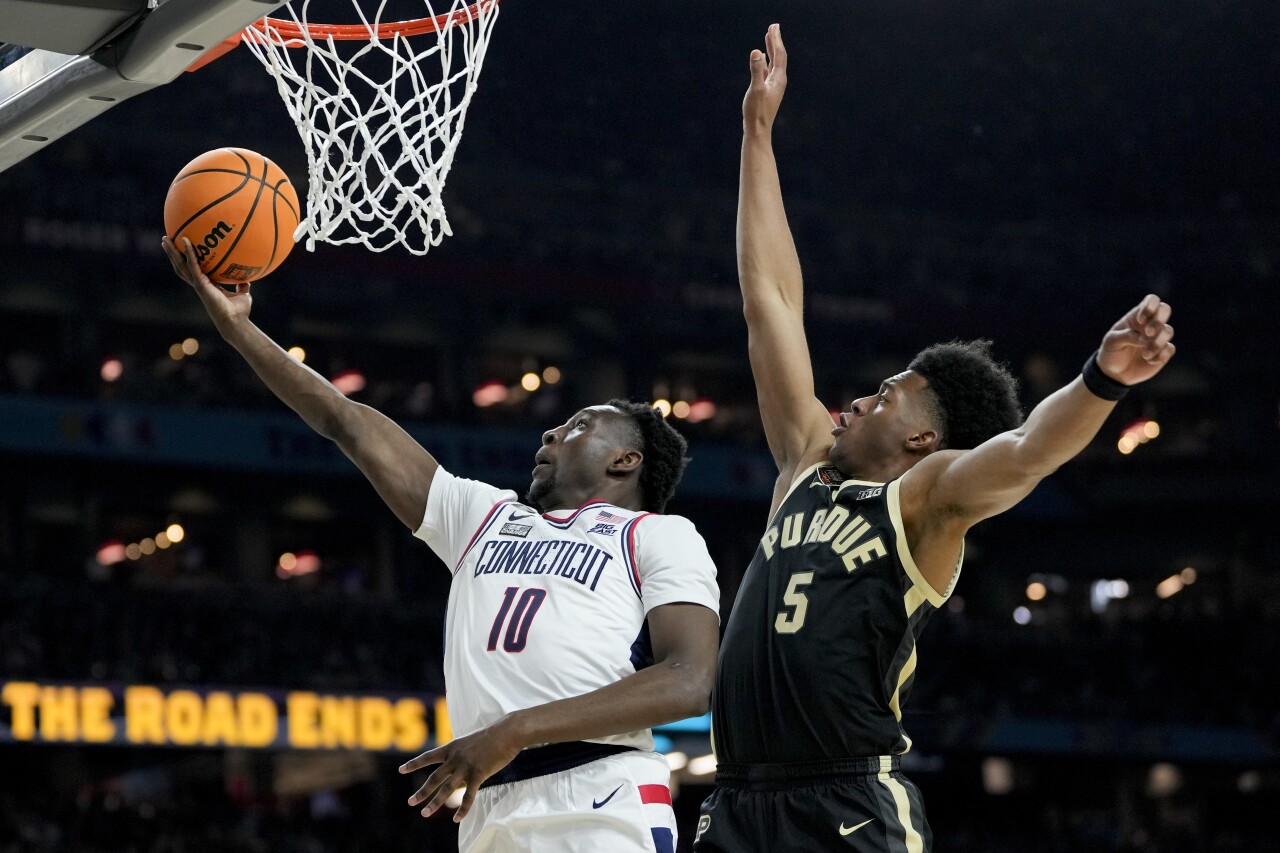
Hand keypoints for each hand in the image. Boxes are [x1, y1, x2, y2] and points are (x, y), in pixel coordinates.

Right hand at [161, 236, 251, 330]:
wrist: (235, 321)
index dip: (185, 260)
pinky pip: (193, 265)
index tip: (181, 249)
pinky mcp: (201, 284)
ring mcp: (198, 284)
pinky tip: (186, 241)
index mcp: (206, 285)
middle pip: (181, 266)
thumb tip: (247, 280)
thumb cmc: (239, 312)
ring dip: (172, 252)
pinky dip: (189, 253)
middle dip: (172, 254)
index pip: (192, 270)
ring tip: (166, 239)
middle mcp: (199, 284)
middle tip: (166, 240)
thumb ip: (242, 286)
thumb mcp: (243, 295)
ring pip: (181, 265)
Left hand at [398, 718, 523, 822]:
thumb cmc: (492, 735)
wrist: (507, 732)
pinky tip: (457, 819)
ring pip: (446, 789)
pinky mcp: (479, 774)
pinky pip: (468, 795)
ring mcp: (466, 766)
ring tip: (424, 814)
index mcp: (452, 747)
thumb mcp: (470, 741)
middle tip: (410, 802)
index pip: (428, 757)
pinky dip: (463, 809)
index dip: (414, 763)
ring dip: (434, 803)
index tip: (401, 769)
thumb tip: (457, 764)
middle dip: (421, 792)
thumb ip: (461, 753)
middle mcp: (455, 757)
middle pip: (434, 778)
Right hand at [744, 23, 786, 135]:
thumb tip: (756, 52)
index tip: (773, 26)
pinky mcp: (767, 90)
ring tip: (769, 37)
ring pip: (774, 62)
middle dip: (775, 41)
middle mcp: (779, 80)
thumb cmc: (756, 111)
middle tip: (773, 26)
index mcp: (778, 78)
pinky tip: (762, 58)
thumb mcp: (755, 89)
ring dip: (771, 49)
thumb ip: (756, 70)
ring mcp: (773, 85)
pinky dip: (766, 60)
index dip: (776, 39)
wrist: (758, 130)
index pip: (779, 54)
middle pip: (779, 56)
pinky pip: (768, 70)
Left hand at [1097, 294, 1175, 385]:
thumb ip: (1127, 336)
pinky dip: (1160, 355)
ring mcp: (1157, 337)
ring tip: (1145, 354)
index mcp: (1136, 316)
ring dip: (1157, 342)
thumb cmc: (1111, 352)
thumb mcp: (1112, 342)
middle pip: (1165, 310)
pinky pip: (1170, 349)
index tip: (1141, 320)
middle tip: (1148, 333)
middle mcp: (1149, 324)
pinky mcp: (1163, 352)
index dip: (1150, 306)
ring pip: (1168, 331)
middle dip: (1158, 321)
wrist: (1114, 373)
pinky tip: (1149, 360)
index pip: (1152, 300)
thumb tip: (1145, 338)